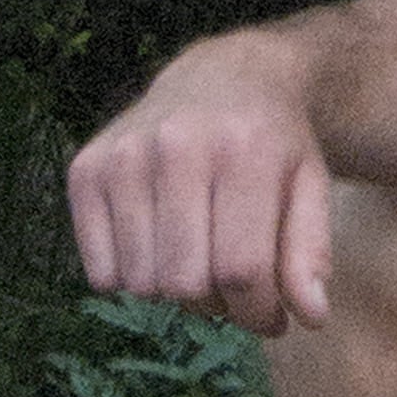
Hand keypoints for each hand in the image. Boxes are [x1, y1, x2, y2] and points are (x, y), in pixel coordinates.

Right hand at [67, 31, 331, 337]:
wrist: (223, 76)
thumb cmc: (275, 144)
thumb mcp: (311, 187)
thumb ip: (311, 252)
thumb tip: (312, 317)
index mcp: (244, 152)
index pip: (242, 269)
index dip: (259, 313)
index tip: (273, 320)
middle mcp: (176, 148)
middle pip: (187, 282)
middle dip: (220, 306)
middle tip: (237, 289)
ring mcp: (122, 157)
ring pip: (143, 282)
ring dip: (177, 294)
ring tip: (202, 263)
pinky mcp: (84, 169)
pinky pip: (101, 271)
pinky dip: (133, 279)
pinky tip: (161, 249)